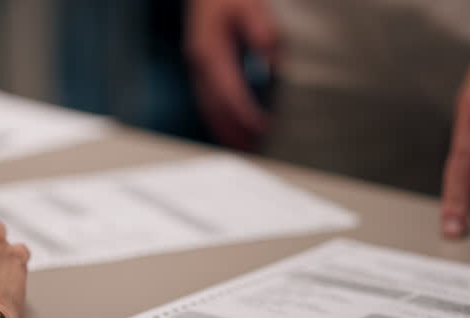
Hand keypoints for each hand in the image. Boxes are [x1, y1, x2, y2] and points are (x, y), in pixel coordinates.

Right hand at [186, 0, 277, 149]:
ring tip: (243, 149)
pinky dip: (217, 118)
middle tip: (253, 152)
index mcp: (211, 50)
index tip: (262, 128)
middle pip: (215, 107)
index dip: (245, 113)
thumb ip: (261, 30)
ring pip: (207, 107)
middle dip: (234, 131)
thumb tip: (272, 61)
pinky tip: (228, 129)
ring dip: (224, 130)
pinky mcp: (199, 67)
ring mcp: (196, 66)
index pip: (229, 91)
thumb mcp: (250, 4)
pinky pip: (205, 100)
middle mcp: (199, 62)